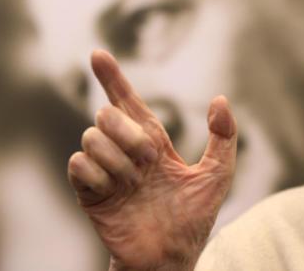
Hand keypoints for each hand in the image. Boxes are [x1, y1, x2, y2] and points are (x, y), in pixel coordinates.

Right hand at [67, 50, 236, 270]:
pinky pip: (79, 166)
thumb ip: (223, 136)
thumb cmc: (193, 218)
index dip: (113, 78)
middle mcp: (125, 151)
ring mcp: (105, 171)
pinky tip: (115, 192)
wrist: (171, 257)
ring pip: (91, 137)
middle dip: (127, 133)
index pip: (128, 102)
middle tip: (148, 161)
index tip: (98, 53)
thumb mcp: (218, 175)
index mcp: (152, 142)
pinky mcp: (89, 193)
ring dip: (118, 160)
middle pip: (106, 114)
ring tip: (134, 184)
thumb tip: (219, 99)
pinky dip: (99, 176)